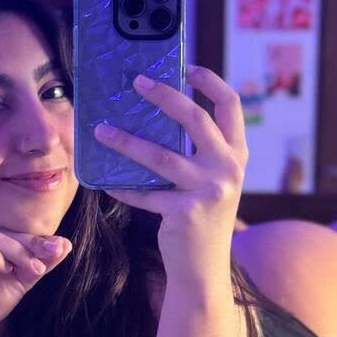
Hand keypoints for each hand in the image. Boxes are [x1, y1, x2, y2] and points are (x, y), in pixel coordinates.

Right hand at [0, 224, 71, 336]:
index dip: (33, 238)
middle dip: (28, 244)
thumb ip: (38, 261)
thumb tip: (65, 244)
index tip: (57, 248)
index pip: (5, 229)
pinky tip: (6, 270)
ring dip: (15, 250)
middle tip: (48, 257)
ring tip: (31, 268)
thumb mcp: (19, 280)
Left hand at [95, 64, 247, 286]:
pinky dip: (122, 188)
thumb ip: (196, 151)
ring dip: (126, 141)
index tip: (185, 66)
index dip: (209, 81)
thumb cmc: (200, 216)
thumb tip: (152, 115)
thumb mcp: (210, 179)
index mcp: (237, 154)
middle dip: (164, 95)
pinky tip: (105, 183)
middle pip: (195, 119)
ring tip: (100, 130)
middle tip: (136, 82)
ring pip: (160, 156)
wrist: (204, 269)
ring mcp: (209, 191)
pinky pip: (145, 194)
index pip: (231, 105)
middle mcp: (229, 169)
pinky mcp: (186, 213)